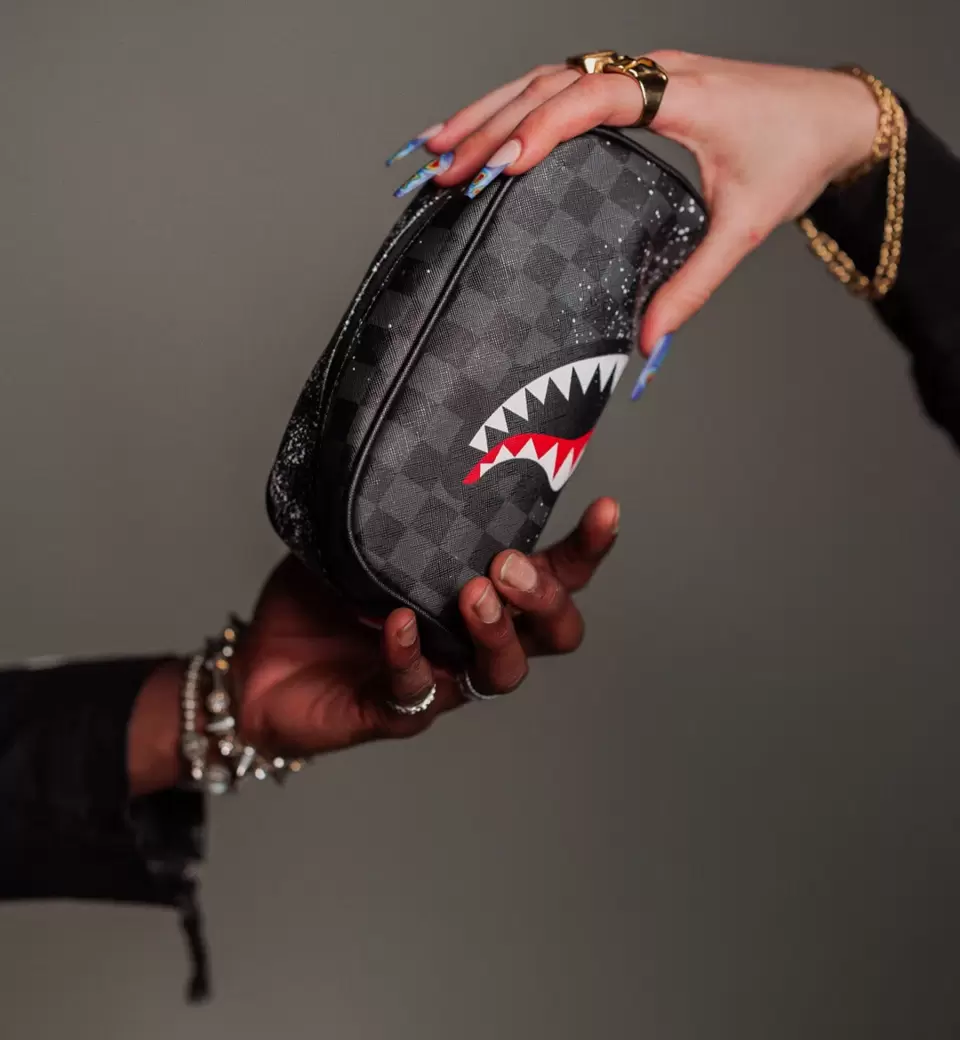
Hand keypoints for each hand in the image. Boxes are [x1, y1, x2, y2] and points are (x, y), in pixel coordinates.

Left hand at [237, 495, 616, 754]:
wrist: (258, 664)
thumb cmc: (319, 597)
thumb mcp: (356, 535)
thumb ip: (388, 504)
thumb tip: (411, 444)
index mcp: (480, 590)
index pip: (554, 574)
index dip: (587, 550)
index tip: (604, 510)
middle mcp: (473, 637)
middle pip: (552, 631)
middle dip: (546, 597)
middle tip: (508, 565)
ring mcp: (441, 677)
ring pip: (505, 671)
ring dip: (498, 632)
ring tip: (473, 594)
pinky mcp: (396, 710)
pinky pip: (416, 691)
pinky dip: (410, 656)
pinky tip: (397, 625)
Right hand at [391, 53, 879, 353]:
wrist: (835, 115)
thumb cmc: (796, 155)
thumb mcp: (747, 225)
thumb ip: (694, 283)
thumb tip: (648, 343)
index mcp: (676, 92)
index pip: (591, 98)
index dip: (540, 127)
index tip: (497, 166)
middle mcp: (648, 71)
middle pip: (550, 83)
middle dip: (490, 126)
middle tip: (441, 171)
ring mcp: (637, 72)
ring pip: (545, 78)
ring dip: (489, 111)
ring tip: (435, 148)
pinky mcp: (631, 85)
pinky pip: (560, 87)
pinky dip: (514, 108)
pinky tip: (481, 133)